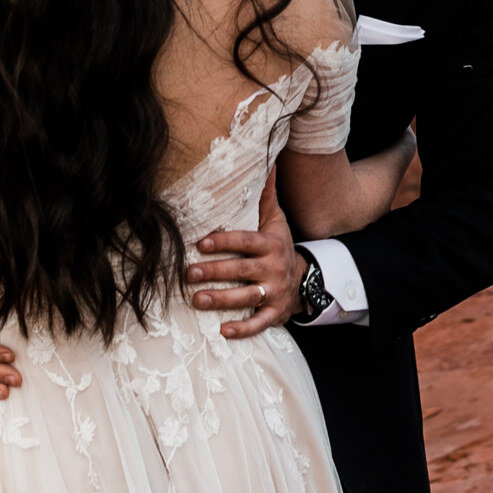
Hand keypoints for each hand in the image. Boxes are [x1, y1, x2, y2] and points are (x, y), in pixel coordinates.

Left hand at [188, 170, 303, 337]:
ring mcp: (275, 292)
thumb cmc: (279, 246)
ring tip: (197, 300)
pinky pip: (259, 323)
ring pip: (247, 297)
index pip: (245, 241)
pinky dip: (243, 329)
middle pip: (242, 270)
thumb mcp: (276, 221)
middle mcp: (273, 268)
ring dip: (221, 300)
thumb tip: (266, 161)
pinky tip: (223, 331)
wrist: (304, 279)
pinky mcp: (275, 313)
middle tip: (189, 273)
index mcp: (271, 244)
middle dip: (215, 271)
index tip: (200, 243)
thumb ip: (265, 195)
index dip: (224, 242)